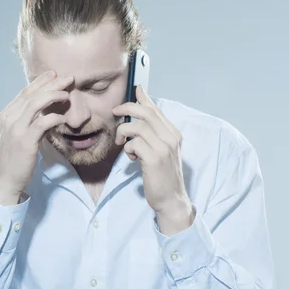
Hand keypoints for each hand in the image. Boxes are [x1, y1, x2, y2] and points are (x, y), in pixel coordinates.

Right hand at [0, 71, 72, 196]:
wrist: (3, 180)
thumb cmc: (13, 159)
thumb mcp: (18, 135)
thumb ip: (29, 121)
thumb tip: (47, 112)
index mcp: (7, 114)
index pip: (25, 92)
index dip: (40, 82)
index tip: (54, 74)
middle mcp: (9, 118)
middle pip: (32, 94)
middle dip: (51, 83)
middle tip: (68, 78)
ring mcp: (16, 129)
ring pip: (36, 104)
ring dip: (53, 95)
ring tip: (67, 93)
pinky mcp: (24, 141)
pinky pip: (42, 123)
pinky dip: (54, 118)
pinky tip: (64, 119)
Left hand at [112, 85, 190, 214]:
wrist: (171, 200)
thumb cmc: (163, 176)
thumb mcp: (162, 152)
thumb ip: (153, 135)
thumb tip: (138, 119)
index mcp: (173, 134)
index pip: (156, 110)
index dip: (144, 98)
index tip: (136, 89)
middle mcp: (171, 138)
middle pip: (146, 113)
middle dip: (127, 108)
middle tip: (115, 112)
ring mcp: (164, 148)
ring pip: (137, 126)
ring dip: (124, 132)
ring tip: (123, 143)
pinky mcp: (154, 158)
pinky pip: (134, 143)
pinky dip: (128, 148)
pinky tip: (132, 158)